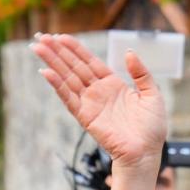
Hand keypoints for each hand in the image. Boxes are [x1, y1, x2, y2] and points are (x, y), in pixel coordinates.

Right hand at [31, 34, 166, 175]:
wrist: (146, 153)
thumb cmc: (151, 129)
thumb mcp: (152, 95)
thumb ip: (141, 73)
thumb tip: (129, 52)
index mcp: (113, 85)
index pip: (90, 62)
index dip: (75, 49)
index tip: (60, 36)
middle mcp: (99, 92)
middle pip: (74, 67)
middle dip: (57, 52)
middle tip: (41, 37)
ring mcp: (91, 104)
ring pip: (68, 79)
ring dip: (52, 63)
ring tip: (38, 47)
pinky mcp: (86, 117)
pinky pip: (69, 98)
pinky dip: (57, 85)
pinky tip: (46, 72)